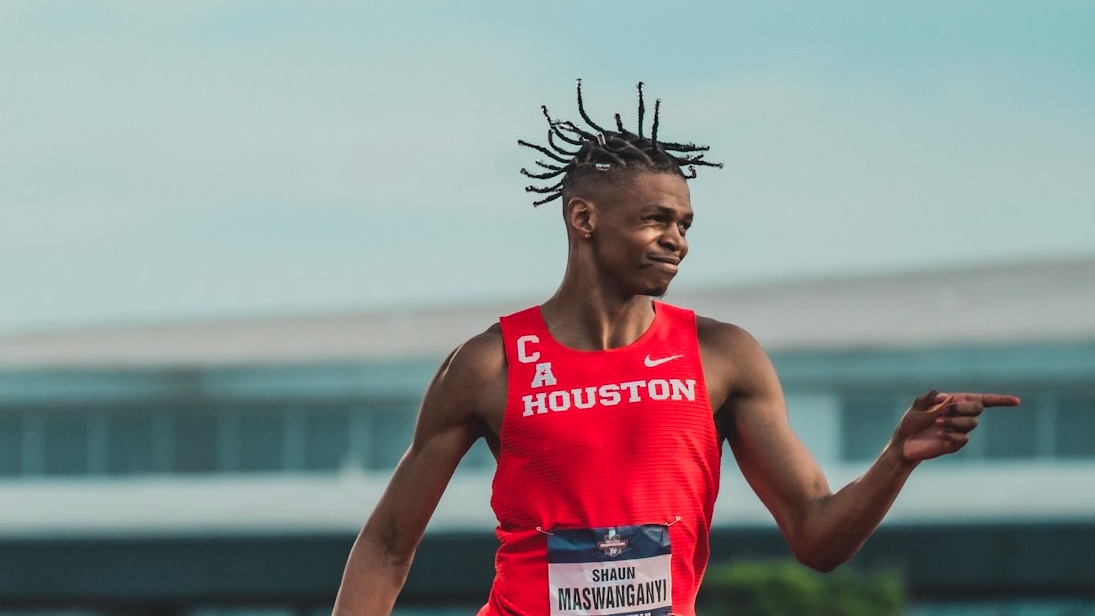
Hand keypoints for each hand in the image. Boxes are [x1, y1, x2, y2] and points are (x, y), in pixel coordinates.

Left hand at [895, 390, 1020, 461]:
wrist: (905, 442)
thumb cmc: (911, 421)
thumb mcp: (917, 406)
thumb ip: (930, 398)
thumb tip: (945, 397)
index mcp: (955, 403)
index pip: (982, 400)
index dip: (1000, 401)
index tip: (1017, 402)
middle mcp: (961, 416)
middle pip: (977, 408)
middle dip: (962, 408)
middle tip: (943, 411)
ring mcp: (960, 431)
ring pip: (971, 423)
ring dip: (954, 421)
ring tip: (937, 424)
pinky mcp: (956, 444)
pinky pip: (964, 438)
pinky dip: (951, 434)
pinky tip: (938, 434)